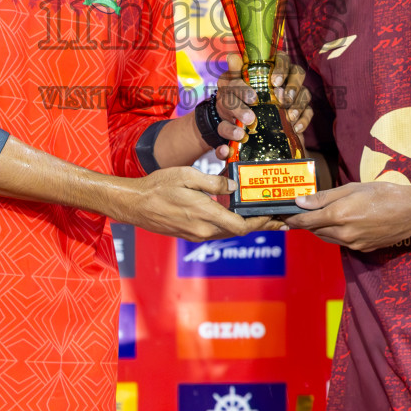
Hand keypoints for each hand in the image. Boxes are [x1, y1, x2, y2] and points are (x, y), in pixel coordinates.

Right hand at [114, 166, 265, 241]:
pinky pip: (216, 232)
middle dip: (259, 225)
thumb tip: (234, 185)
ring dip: (245, 226)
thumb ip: (213, 181)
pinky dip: (230, 225)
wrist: (134, 204)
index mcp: (204, 214)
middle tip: (276, 218)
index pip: (241, 226)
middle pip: (238, 232)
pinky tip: (235, 215)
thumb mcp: (187, 175)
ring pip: (227, 233)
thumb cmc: (158, 186)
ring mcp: (196, 234)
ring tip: (261, 216)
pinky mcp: (190, 234)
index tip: (273, 215)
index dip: (260, 222)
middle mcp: (202, 230)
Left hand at [209, 52, 312, 159]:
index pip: (283, 59)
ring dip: (299, 104)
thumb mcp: (234, 84)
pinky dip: (304, 119)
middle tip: (283, 100)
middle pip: (298, 74)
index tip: (274, 82)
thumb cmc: (239, 95)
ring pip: (305, 93)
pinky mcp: (300, 109)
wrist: (240, 118)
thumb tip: (231, 58)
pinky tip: (296, 127)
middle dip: (293, 86)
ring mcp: (295, 93)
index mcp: (273, 65)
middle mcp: (287, 76)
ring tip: (289, 116)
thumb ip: (235, 72)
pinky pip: (308, 111)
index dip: (282, 68)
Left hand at [285, 181, 410, 250]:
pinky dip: (335, 234)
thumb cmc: (384, 194)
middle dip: (306, 223)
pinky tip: (342, 222)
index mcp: (339, 216)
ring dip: (320, 229)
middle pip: (314, 231)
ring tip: (320, 215)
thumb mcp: (352, 188)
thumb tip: (301, 202)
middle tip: (300, 212)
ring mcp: (353, 244)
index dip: (291, 219)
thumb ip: (324, 197)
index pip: (306, 221)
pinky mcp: (362, 249)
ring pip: (327, 238)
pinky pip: (341, 242)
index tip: (282, 215)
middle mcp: (343, 234)